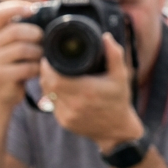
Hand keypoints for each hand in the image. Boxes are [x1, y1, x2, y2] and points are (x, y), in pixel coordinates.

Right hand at [0, 0, 43, 108]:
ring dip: (38, 52)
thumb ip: (30, 18)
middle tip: (44, 41)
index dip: (16, 8)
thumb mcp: (19, 42)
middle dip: (35, 34)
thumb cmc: (14, 66)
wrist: (0, 96)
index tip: (33, 10)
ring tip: (43, 57)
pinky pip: (25, 67)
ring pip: (22, 49)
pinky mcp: (0, 76)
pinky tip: (39, 70)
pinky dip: (37, 68)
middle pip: (15, 30)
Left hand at [39, 33, 143, 147]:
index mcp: (86, 91)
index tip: (49, 56)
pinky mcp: (64, 122)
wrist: (117, 131)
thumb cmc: (119, 101)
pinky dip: (53, 94)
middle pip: (47, 84)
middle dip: (46, 72)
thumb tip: (105, 36)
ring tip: (53, 72)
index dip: (47, 66)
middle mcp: (74, 105)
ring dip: (48, 82)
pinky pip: (52, 104)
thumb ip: (114, 55)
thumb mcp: (121, 76)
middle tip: (49, 62)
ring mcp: (67, 116)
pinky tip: (59, 88)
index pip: (54, 77)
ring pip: (47, 94)